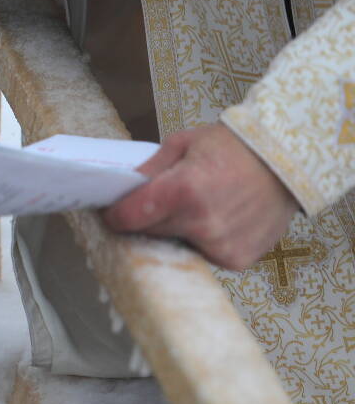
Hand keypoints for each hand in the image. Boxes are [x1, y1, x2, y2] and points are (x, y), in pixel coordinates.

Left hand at [102, 123, 297, 269]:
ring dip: (179, 231)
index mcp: (182, 191)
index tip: (115, 211)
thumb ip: (149, 169)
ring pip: (177, 245)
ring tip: (200, 207)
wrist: (288, 160)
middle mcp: (201, 224)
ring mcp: (220, 245)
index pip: (127, 218)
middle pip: (150, 232)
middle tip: (163, 203)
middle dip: (148, 220)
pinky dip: (206, 240)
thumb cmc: (233, 147)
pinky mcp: (237, 259)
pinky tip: (221, 219)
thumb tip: (121, 190)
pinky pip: (205, 254)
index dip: (116, 214)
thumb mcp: (183, 144)